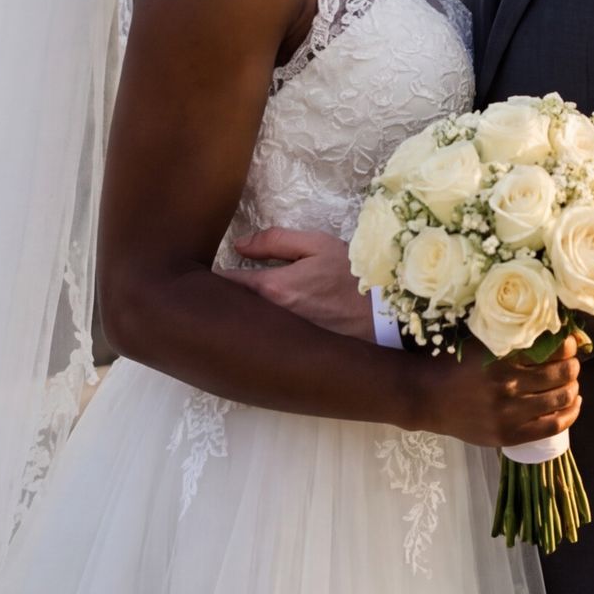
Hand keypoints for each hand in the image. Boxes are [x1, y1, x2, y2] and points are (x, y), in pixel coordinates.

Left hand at [221, 229, 370, 339]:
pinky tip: (264, 328)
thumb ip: (275, 241)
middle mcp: (269, 317)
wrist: (385, 314)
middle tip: (220, 290)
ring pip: (246, 326)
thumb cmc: (352, 275)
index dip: (213, 276)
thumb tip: (239, 245)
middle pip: (230, 309)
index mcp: (272, 288)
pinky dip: (259, 333)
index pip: (224, 283)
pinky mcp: (291, 353)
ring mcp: (279, 339)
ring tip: (239, 308)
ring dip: (240, 317)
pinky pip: (264, 340)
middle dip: (223, 299)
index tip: (208, 271)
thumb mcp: (317, 245)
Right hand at [411, 332, 583, 448]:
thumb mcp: (482, 342)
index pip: (552, 350)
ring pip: (561, 398)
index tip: (568, 343)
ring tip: (570, 381)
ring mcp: (509, 413)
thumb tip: (553, 326)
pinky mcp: (508, 435)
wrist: (428, 398)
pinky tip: (574, 401)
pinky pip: (553, 426)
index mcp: (502, 358)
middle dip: (572, 365)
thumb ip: (511, 336)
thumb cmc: (457, 365)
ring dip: (572, 386)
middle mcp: (507, 386)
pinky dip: (571, 412)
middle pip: (561, 373)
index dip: (568, 345)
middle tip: (571, 362)